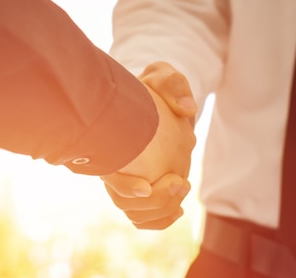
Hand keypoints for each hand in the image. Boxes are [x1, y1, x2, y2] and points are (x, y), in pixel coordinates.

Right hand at [101, 62, 196, 228]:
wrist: (147, 102)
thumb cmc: (152, 89)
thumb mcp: (161, 76)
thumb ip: (173, 86)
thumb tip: (187, 110)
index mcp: (111, 142)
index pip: (109, 174)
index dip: (124, 187)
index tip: (146, 187)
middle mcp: (113, 164)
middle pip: (123, 201)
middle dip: (152, 201)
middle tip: (179, 182)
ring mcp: (125, 178)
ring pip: (133, 212)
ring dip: (159, 211)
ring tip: (182, 187)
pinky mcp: (138, 186)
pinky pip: (141, 215)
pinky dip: (158, 219)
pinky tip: (177, 209)